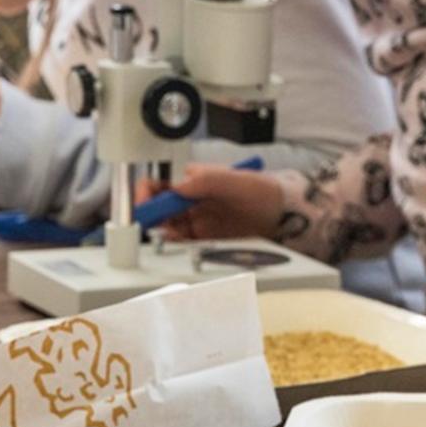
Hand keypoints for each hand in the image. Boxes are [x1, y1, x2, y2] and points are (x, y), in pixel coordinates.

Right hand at [137, 162, 284, 240]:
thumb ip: (205, 181)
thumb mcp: (232, 180)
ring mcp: (197, 220)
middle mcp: (190, 201)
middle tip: (150, 227)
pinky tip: (180, 245)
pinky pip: (183, 244)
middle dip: (151, 219)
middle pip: (159, 210)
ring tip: (168, 237)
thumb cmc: (260, 190)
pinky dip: (177, 246)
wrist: (282, 212)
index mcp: (192, 181)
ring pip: (168, 229)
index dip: (145, 197)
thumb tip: (179, 187)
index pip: (157, 187)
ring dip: (163, 234)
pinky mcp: (205, 238)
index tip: (143, 208)